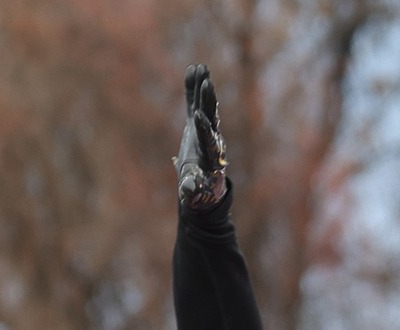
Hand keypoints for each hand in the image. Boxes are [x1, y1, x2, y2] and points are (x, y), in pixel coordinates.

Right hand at [176, 64, 227, 208]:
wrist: (205, 180)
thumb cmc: (198, 187)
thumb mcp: (193, 189)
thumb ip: (191, 188)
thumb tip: (188, 192)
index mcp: (209, 153)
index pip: (207, 138)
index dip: (203, 127)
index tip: (198, 115)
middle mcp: (211, 137)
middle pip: (210, 116)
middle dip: (208, 101)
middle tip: (207, 83)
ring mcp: (205, 126)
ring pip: (205, 104)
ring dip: (203, 86)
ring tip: (201, 67)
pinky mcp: (197, 121)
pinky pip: (194, 101)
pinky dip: (192, 87)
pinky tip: (192, 68)